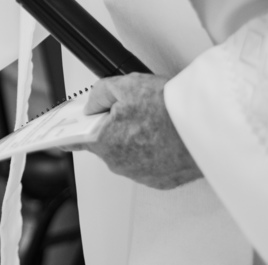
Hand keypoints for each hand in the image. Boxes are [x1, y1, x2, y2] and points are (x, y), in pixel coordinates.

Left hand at [72, 73, 202, 189]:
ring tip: (155, 121)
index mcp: (104, 141)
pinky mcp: (162, 181)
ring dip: (136, 140)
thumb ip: (99, 94)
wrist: (206, 127)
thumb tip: (92, 104)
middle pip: (106, 143)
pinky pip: (149, 164)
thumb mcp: (125, 85)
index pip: (74, 139)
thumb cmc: (168, 109)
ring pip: (128, 154)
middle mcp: (119, 163)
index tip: (61, 132)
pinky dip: (154, 151)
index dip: (70, 131)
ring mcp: (141, 175)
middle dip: (114, 128)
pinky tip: (165, 135)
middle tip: (134, 110)